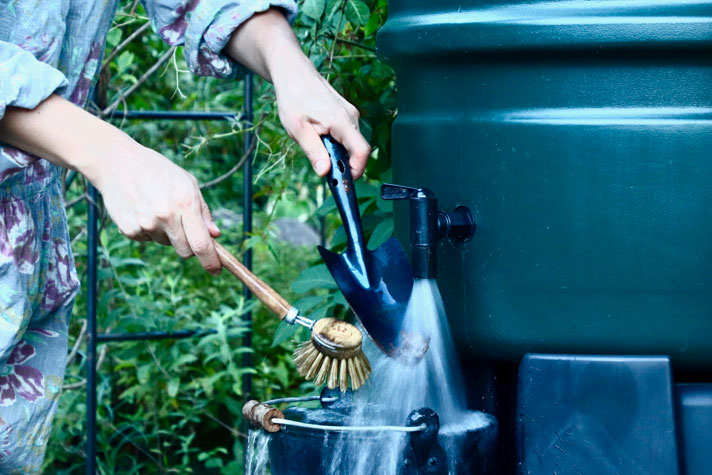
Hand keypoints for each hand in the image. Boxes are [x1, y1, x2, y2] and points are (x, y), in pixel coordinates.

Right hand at [94, 137, 222, 273]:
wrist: (118, 163)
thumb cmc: (159, 172)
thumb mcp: (188, 183)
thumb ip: (203, 212)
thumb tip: (215, 235)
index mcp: (185, 203)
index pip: (202, 244)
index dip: (211, 261)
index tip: (216, 271)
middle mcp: (166, 216)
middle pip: (185, 251)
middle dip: (189, 245)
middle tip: (182, 225)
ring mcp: (146, 224)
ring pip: (166, 244)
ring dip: (166, 233)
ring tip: (157, 207)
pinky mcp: (129, 230)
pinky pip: (147, 240)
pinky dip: (148, 230)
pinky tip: (142, 210)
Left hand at [225, 9, 370, 178]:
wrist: (293, 72)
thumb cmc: (293, 97)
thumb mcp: (297, 128)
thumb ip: (313, 151)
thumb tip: (325, 172)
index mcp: (341, 121)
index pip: (362, 151)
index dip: (356, 170)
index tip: (342, 180)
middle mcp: (351, 117)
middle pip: (357, 149)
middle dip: (343, 163)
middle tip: (321, 165)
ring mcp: (350, 114)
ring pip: (351, 142)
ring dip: (337, 151)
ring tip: (313, 143)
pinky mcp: (346, 113)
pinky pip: (346, 134)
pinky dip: (335, 142)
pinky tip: (317, 134)